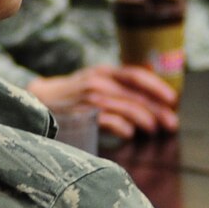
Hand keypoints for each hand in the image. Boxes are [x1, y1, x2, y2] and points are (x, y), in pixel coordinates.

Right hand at [28, 65, 179, 139]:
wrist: (35, 102)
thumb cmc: (70, 96)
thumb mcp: (93, 82)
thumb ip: (117, 87)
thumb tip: (151, 101)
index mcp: (102, 72)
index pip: (136, 75)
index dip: (157, 87)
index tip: (173, 99)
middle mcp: (97, 82)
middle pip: (136, 95)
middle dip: (158, 110)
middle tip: (172, 124)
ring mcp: (88, 99)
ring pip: (126, 108)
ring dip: (145, 120)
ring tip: (154, 130)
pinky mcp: (80, 116)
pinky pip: (109, 122)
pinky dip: (124, 129)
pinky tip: (130, 135)